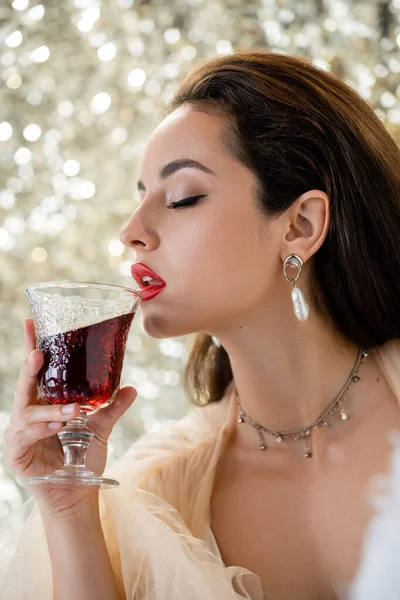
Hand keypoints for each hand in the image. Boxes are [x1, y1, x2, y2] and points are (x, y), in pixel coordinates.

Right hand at [3, 318, 136, 517]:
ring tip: (73, 411)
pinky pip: (26, 435)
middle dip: (30, 368)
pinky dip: (42, 429)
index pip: (37, 372)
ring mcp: (19, 433)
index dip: (33, 347)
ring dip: (50, 409)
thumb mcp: (100, 428)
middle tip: (38, 353)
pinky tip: (58, 426)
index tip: (31, 322)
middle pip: (25, 385)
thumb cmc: (82, 459)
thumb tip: (133, 388)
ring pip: (28, 412)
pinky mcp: (16, 453)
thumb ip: (112, 408)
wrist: (77, 494)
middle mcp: (29, 414)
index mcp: (44, 403)